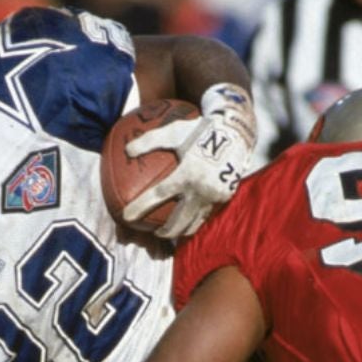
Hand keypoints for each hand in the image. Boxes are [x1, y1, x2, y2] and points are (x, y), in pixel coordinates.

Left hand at [123, 83, 255, 238]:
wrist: (235, 131)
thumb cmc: (199, 129)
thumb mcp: (173, 131)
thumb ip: (149, 141)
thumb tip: (127, 150)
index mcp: (187, 173)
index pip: (158, 195)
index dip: (140, 207)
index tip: (126, 217)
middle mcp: (201, 188)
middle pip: (179, 220)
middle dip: (165, 231)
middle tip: (153, 232)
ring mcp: (215, 195)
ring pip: (196, 221)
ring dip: (182, 230)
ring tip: (171, 231)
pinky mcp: (225, 196)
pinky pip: (207, 214)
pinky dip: (195, 220)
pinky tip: (187, 220)